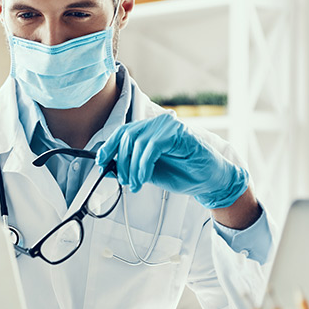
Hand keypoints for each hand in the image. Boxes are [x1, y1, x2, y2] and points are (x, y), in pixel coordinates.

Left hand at [96, 112, 248, 209]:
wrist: (209, 182)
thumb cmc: (182, 175)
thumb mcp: (148, 173)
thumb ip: (129, 168)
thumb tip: (106, 168)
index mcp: (150, 130)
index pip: (122, 132)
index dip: (109, 146)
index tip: (100, 162)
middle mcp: (158, 124)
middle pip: (127, 136)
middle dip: (121, 162)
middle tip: (124, 181)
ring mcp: (169, 126)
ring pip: (138, 141)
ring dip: (132, 167)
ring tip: (136, 184)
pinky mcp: (179, 133)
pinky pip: (152, 146)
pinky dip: (144, 164)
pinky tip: (144, 178)